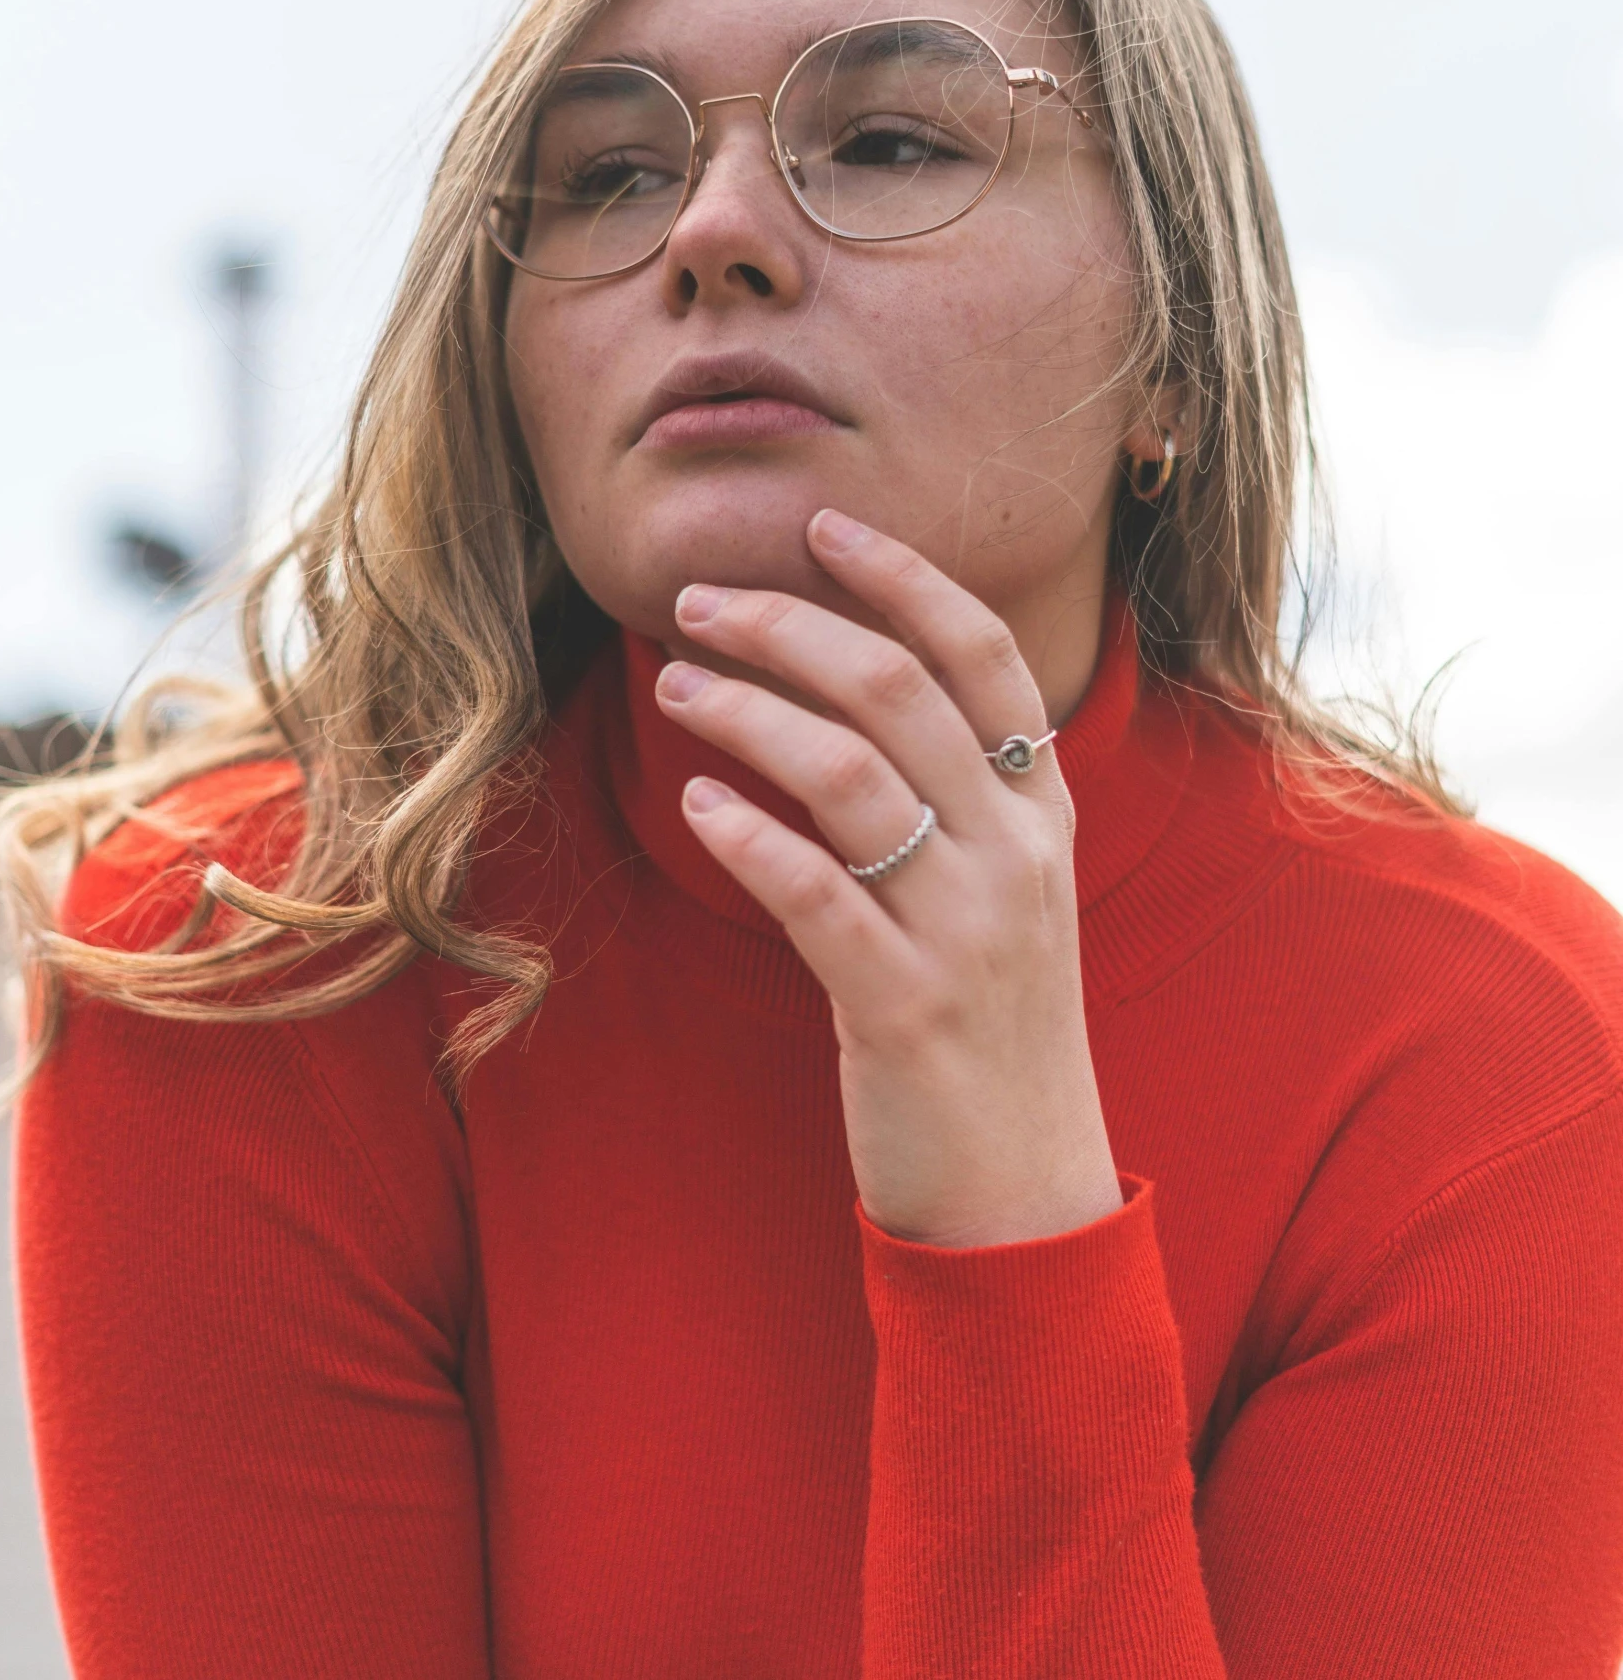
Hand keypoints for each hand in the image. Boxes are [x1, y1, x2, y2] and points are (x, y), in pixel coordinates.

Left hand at [654, 507, 1122, 1249]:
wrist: (1025, 1193)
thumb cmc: (993, 1022)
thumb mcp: (1008, 892)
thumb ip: (955, 795)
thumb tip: (843, 691)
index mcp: (1043, 812)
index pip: (984, 655)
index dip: (904, 578)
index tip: (822, 525)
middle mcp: (1016, 853)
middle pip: (899, 693)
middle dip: (791, 628)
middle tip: (700, 603)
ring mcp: (967, 929)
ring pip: (850, 774)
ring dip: (750, 714)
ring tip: (677, 687)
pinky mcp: (904, 1006)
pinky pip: (816, 893)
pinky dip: (750, 837)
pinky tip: (696, 805)